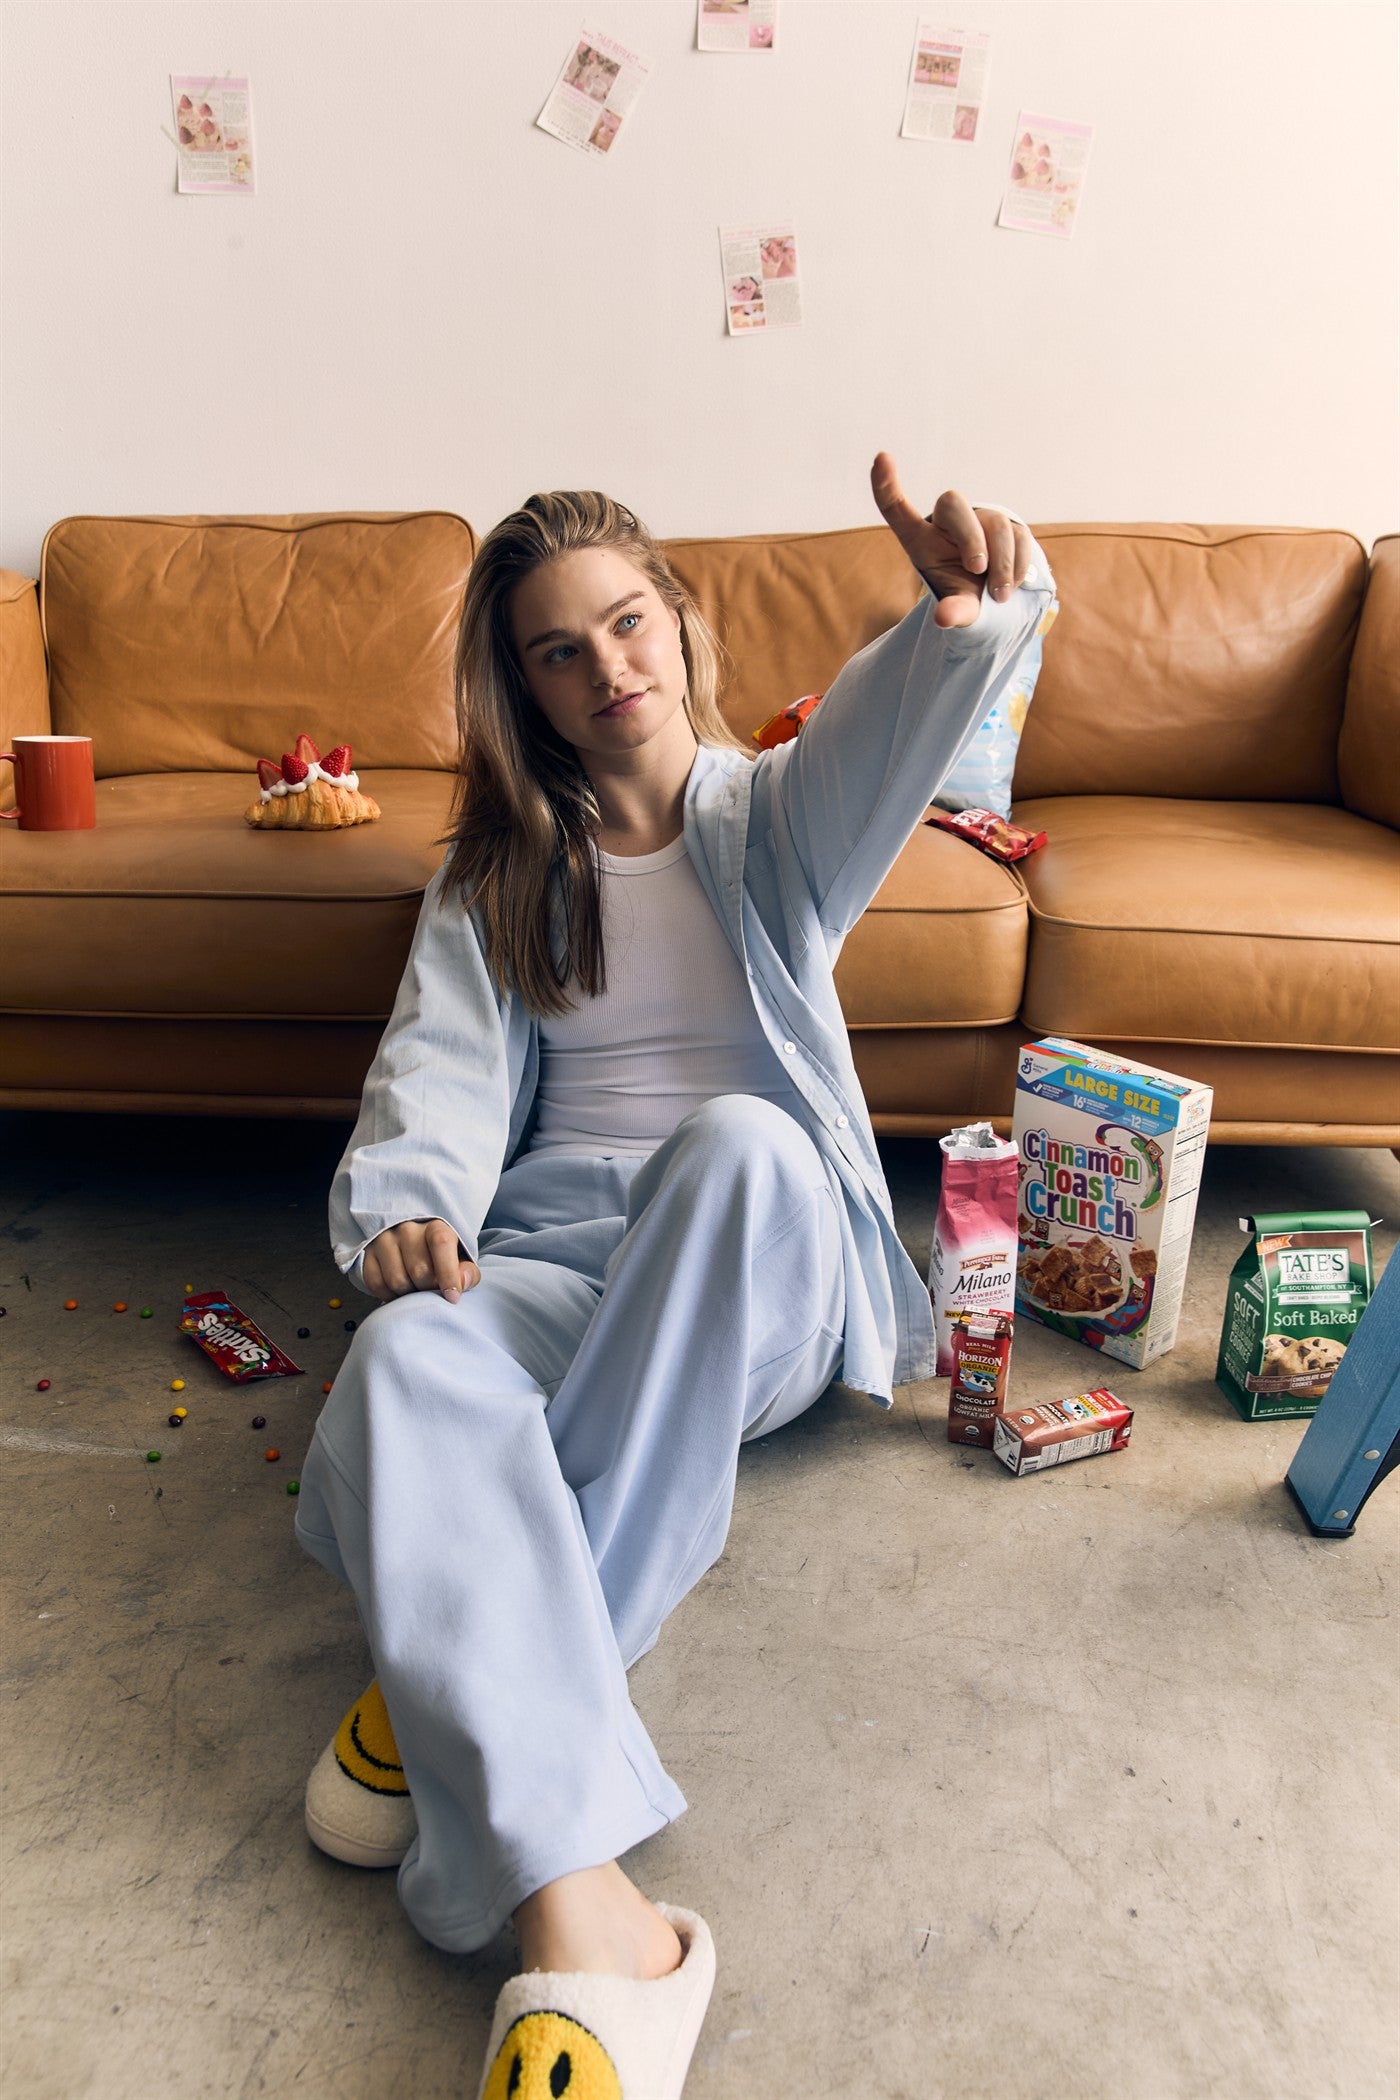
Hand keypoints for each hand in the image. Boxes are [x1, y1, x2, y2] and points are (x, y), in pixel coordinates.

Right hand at [362, 1219, 480, 1304]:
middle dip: (429, 1288)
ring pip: (397, 1280)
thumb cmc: (440, 1257)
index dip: (448, 1273)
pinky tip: (399, 1292)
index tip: (453, 1297)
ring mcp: (384, 1240)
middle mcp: (407, 1229)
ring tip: (416, 1290)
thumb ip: (467, 1273)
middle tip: (432, 1290)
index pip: (441, 1243)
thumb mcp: (460, 1261)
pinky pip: (376, 1284)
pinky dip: (389, 1295)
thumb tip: (463, 1283)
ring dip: (409, 1294)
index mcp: (435, 1226)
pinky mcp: (367, 1254)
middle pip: (419, 1270)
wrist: (412, 1245)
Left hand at [871, 452, 1035, 628]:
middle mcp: (948, 520)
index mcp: (921, 538)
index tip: (881, 457)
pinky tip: (1011, 584)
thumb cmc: (964, 596)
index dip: (886, 483)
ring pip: (996, 525)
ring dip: (1000, 563)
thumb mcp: (956, 605)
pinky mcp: (1009, 523)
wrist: (995, 596)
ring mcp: (980, 518)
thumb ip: (952, 611)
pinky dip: (1017, 564)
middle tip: (978, 569)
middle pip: (954, 505)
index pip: (896, 507)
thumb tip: (945, 618)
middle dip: (971, 538)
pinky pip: (1019, 536)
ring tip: (999, 595)